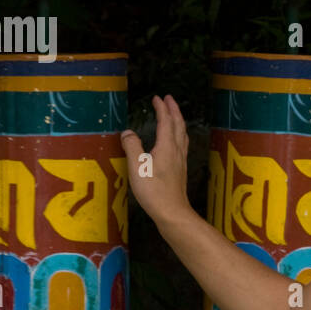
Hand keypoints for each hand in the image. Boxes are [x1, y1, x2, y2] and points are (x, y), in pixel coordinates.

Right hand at [120, 94, 192, 227]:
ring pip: (182, 134)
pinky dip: (179, 134)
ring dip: (178, 121)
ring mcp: (181, 160)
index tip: (157, 97)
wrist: (172, 212)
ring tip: (174, 115)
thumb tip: (128, 132)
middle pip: (178, 125)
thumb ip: (132, 146)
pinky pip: (182, 144)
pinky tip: (176, 141)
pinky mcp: (181, 169)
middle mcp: (177, 150)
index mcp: (167, 146)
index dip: (162, 108)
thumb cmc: (153, 190)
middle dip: (173, 110)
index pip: (166, 121)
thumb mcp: (137, 167)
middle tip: (168, 99)